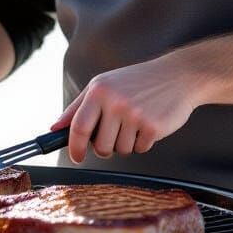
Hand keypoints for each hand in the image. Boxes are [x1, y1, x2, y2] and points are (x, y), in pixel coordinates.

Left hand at [50, 55, 202, 164]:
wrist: (177, 76)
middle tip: (117, 132)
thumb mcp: (103, 84)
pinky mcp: (153, 127)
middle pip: (100, 146)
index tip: (76, 157)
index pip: (78, 127)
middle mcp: (115, 101)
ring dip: (127, 143)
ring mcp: (135, 114)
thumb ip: (77, 107)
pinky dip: (143, 142)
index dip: (74, 147)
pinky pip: (140, 149)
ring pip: (121, 150)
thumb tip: (55, 128)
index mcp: (99, 90)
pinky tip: (149, 123)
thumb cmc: (137, 81)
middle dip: (106, 147)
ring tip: (135, 122)